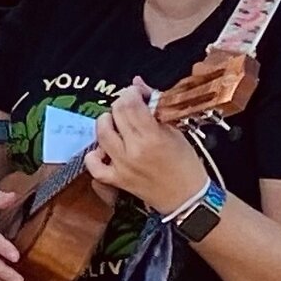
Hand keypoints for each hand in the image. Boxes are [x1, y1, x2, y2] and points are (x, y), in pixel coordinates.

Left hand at [86, 80, 206, 214]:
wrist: (186, 196)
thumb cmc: (186, 164)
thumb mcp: (176, 131)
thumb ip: (155, 107)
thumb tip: (137, 83)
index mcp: (153, 136)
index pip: (131, 104)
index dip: (131, 93)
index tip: (137, 93)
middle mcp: (134, 150)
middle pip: (115, 115)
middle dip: (120, 104)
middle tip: (128, 105)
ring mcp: (122, 165)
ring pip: (101, 135)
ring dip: (106, 122)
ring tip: (115, 122)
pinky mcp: (115, 179)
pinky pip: (94, 165)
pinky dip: (94, 155)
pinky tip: (103, 149)